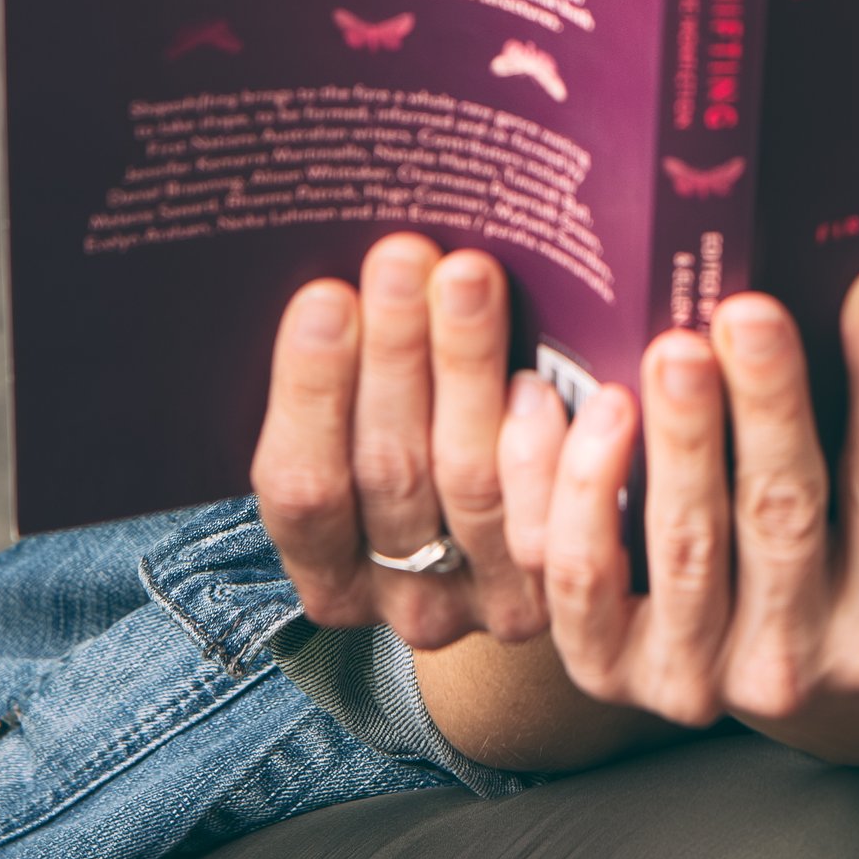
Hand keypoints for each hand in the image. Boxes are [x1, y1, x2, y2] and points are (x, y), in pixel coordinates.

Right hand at [252, 234, 569, 651]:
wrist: (546, 538)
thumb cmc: (428, 432)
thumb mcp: (372, 418)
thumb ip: (347, 367)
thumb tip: (330, 273)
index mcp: (327, 568)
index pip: (302, 486)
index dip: (310, 393)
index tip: (324, 296)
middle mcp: (399, 600)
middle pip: (389, 470)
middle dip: (393, 351)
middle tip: (402, 256)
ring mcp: (481, 602)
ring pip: (469, 480)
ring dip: (466, 366)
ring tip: (468, 276)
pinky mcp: (556, 599)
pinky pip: (552, 532)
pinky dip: (548, 456)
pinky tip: (549, 384)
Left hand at [540, 267, 858, 727]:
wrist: (734, 656)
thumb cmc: (810, 539)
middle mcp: (795, 664)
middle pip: (785, 516)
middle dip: (770, 405)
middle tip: (751, 313)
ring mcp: (697, 676)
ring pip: (685, 545)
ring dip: (681, 441)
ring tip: (672, 351)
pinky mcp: (607, 668)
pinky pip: (582, 577)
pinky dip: (577, 489)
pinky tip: (566, 403)